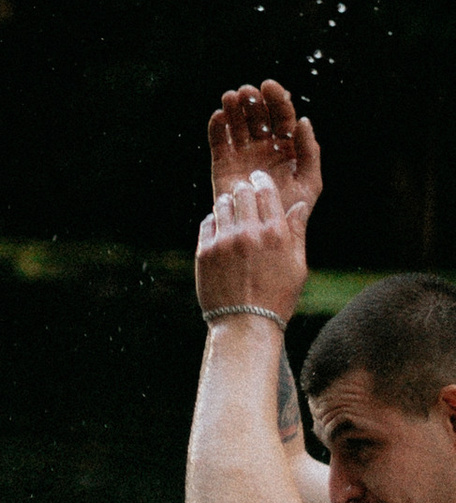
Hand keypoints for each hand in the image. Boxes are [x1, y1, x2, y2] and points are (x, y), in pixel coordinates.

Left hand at [196, 150, 312, 328]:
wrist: (244, 324)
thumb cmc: (277, 297)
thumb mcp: (297, 266)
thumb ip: (296, 232)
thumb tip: (298, 205)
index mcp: (275, 234)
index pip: (265, 191)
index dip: (261, 180)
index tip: (258, 178)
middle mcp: (249, 233)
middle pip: (241, 192)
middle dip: (243, 189)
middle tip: (244, 191)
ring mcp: (224, 242)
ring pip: (222, 205)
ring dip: (228, 204)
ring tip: (232, 212)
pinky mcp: (205, 251)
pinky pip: (207, 223)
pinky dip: (214, 223)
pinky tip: (221, 231)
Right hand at [207, 78, 321, 231]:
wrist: (264, 235)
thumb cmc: (291, 210)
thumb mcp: (310, 182)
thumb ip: (309, 152)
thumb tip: (304, 121)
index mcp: (288, 147)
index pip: (283, 117)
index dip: (277, 100)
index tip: (270, 86)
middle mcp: (264, 147)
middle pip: (258, 117)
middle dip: (253, 101)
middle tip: (247, 91)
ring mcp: (243, 154)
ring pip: (237, 125)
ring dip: (233, 109)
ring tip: (230, 98)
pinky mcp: (223, 164)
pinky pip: (219, 142)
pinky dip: (217, 129)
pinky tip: (218, 117)